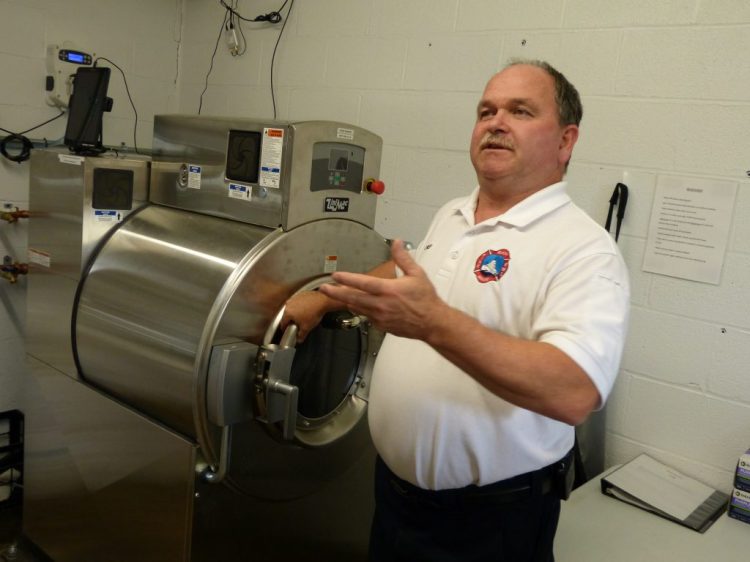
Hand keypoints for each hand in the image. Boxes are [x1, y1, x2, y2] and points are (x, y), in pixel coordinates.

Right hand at [281, 290, 332, 341]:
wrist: (322, 301)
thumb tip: (299, 339)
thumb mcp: (307, 328)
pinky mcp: (300, 294)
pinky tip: (306, 309)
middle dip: (291, 320)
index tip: (286, 330)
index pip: (283, 323)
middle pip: (287, 315)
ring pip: (292, 308)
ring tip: (302, 316)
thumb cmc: (313, 313)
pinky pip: (298, 302)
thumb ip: (301, 335)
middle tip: (296, 324)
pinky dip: (300, 306)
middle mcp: (289, 304)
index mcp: (287, 313)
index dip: (284, 328)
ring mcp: (294, 298)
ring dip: (295, 312)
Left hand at [318, 240, 445, 339]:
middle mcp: (381, 305)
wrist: (432, 323)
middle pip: (352, 298)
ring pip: (357, 308)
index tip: (335, 275)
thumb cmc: (426, 300)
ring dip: (346, 301)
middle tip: (324, 289)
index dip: (347, 279)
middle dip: (335, 293)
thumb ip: (403, 257)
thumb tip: (397, 243)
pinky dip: (361, 310)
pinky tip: (358, 306)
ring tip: (337, 295)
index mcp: (388, 290)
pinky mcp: (381, 326)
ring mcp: (380, 317)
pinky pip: (366, 317)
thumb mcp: (416, 274)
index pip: (362, 283)